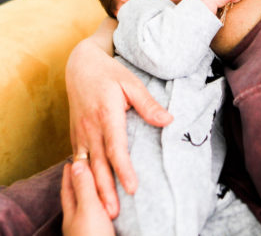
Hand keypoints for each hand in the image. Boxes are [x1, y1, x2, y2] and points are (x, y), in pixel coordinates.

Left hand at [61, 160, 114, 235]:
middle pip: (75, 197)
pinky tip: (106, 206)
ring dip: (91, 194)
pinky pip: (97, 214)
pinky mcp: (99, 234)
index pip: (67, 189)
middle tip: (81, 170)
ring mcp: (87, 229)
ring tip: (95, 185)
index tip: (69, 162)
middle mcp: (76, 221)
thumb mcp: (88, 208)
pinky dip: (100, 205)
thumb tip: (75, 164)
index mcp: (71, 213)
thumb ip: (83, 187)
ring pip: (87, 206)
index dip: (69, 174)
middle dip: (78, 183)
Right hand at [66, 36, 172, 218]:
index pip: (116, 146)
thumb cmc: (109, 73)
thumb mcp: (131, 82)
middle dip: (106, 189)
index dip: (123, 169)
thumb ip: (148, 103)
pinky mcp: (75, 134)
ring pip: (86, 166)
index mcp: (107, 113)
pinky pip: (77, 160)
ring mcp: (80, 132)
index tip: (133, 187)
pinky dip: (83, 177)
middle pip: (99, 163)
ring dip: (93, 188)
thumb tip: (168, 120)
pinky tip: (89, 191)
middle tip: (115, 212)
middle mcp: (90, 127)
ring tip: (102, 208)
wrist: (80, 65)